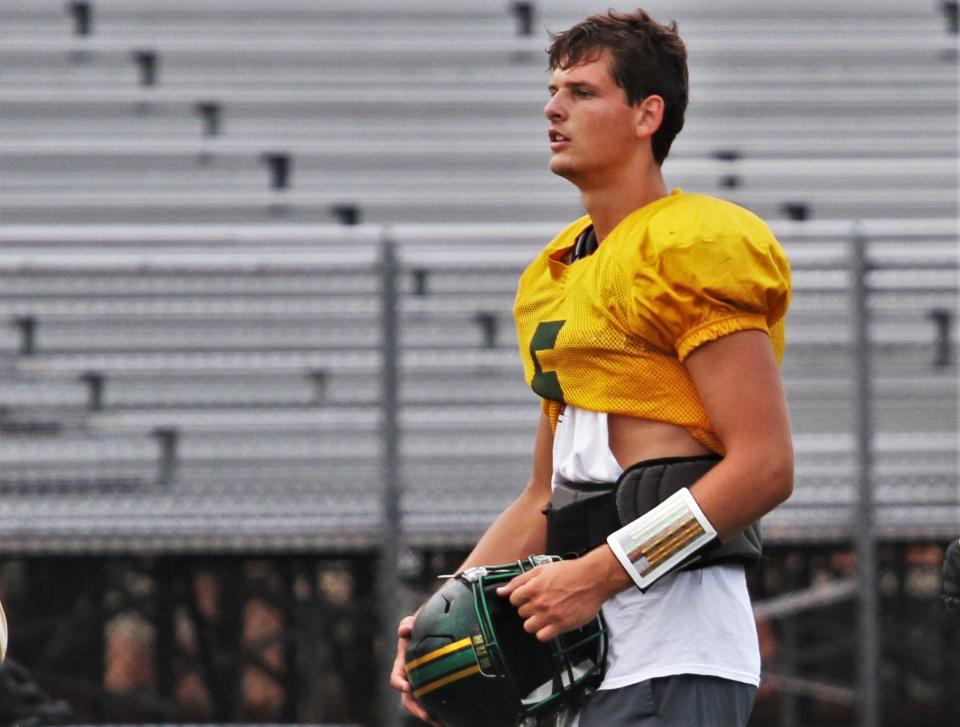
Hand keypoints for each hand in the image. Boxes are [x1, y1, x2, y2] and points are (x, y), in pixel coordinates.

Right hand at [389, 613, 438, 725]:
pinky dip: (441, 709)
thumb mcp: (415, 621)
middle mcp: (412, 676)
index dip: (399, 684)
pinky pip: (436, 700)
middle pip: (408, 699)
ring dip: (429, 714)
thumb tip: (403, 631)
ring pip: (422, 704)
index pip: (396, 678)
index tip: (407, 687)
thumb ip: (408, 623)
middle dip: (416, 709)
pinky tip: (452, 715)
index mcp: (403, 663)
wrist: (439, 623)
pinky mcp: (437, 684)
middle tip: (429, 716)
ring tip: (441, 722)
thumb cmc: (423, 622)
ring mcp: (424, 682)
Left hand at [496, 553, 617, 641]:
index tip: (529, 596)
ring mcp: (550, 615)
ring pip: (529, 627)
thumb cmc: (568, 571)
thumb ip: (519, 581)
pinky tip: (551, 623)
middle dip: (529, 608)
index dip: (521, 597)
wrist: (593, 578)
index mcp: (533, 588)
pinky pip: (542, 636)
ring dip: (535, 621)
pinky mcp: (562, 625)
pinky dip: (544, 632)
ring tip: (546, 614)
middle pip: (521, 613)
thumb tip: (500, 591)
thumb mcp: (541, 569)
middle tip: (542, 602)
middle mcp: (539, 603)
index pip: (513, 600)